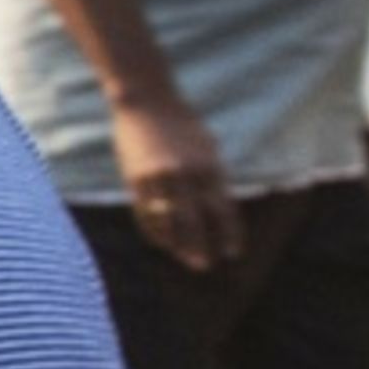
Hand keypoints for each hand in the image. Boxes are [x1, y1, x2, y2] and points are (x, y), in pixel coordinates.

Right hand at [115, 94, 239, 274]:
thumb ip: (212, 177)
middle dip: (199, 247)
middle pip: (194, 222)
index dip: (229, 234)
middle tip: (203, 266)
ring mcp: (158, 178)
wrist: (145, 102)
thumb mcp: (206, 147)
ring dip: (175, 243)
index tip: (232, 253)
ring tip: (181, 256)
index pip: (222, 210)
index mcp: (208, 166)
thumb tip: (218, 209)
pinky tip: (161, 241)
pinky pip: (145, 213)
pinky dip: (154, 229)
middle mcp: (185, 175)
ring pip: (167, 222)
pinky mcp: (135, 179)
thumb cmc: (181, 123)